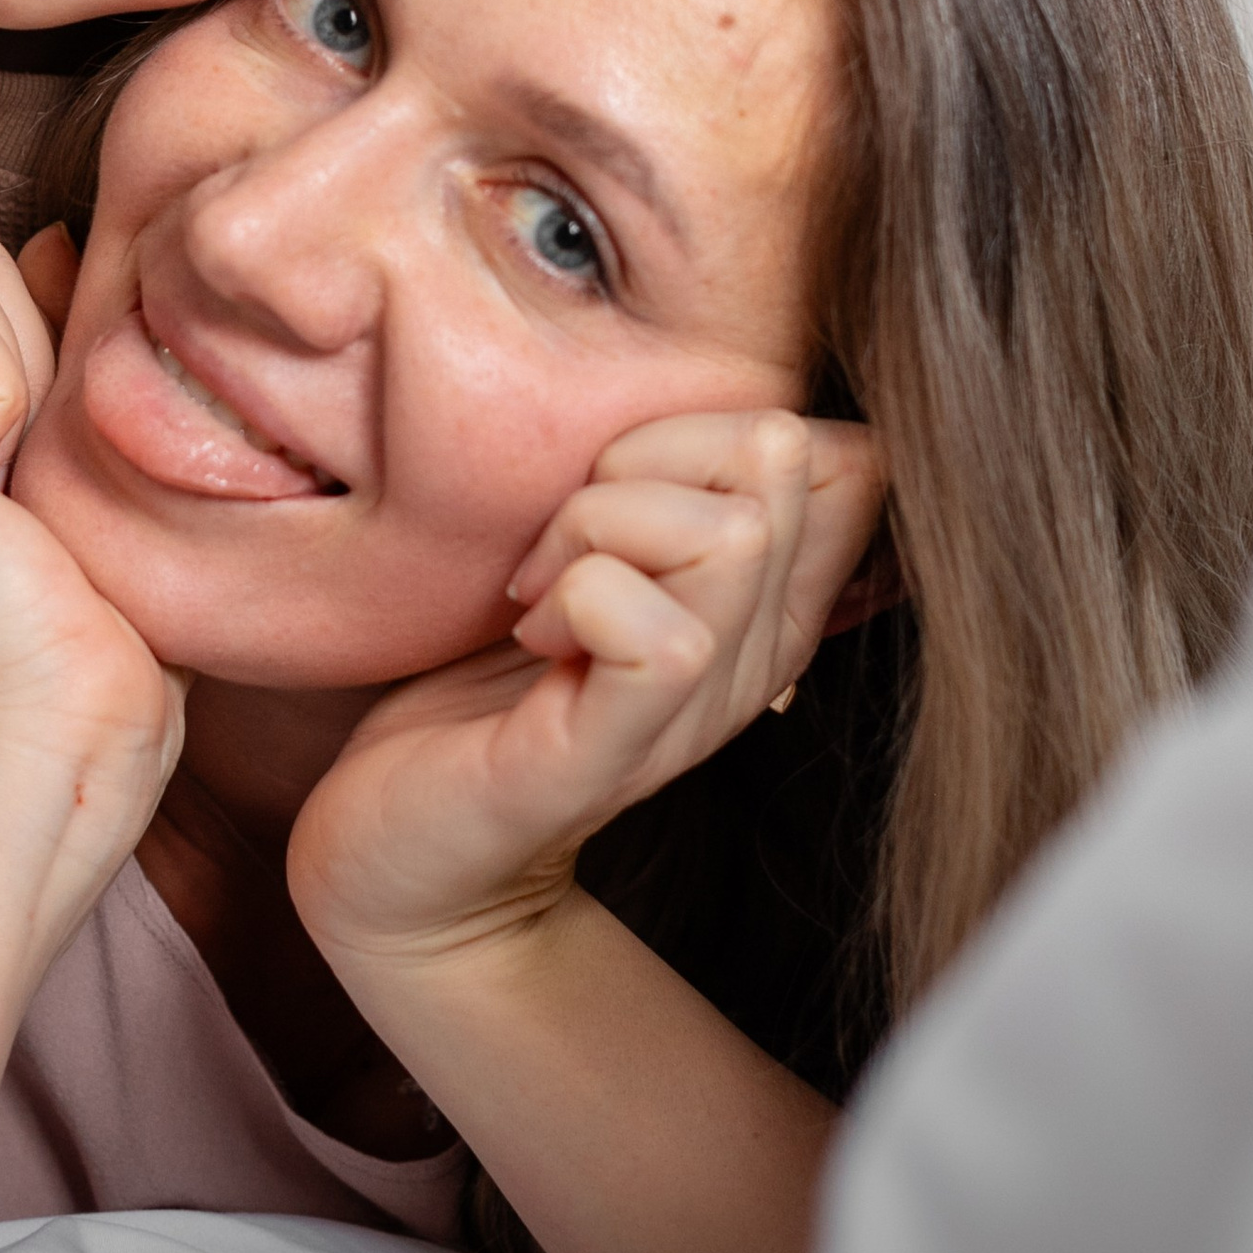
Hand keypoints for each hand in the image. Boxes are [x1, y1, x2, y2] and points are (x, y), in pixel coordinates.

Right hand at [0, 237, 181, 881]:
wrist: (71, 712)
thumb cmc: (92, 599)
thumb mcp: (66, 427)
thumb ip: (43, 327)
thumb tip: (51, 234)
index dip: (34, 349)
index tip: (31, 471)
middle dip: (23, 345)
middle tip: (18, 480)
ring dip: (16, 369)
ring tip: (2, 487)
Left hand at [289, 408, 884, 969]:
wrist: (401, 847)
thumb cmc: (486, 677)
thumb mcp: (592, 552)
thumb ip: (662, 484)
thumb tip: (734, 404)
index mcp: (762, 602)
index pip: (850, 453)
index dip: (728, 423)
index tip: (625, 485)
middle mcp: (753, 656)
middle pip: (781, 454)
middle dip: (641, 460)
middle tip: (559, 543)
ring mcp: (688, 712)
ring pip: (729, 533)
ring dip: (598, 526)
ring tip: (540, 590)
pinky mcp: (604, 759)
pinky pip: (659, 636)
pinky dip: (578, 596)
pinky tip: (535, 634)